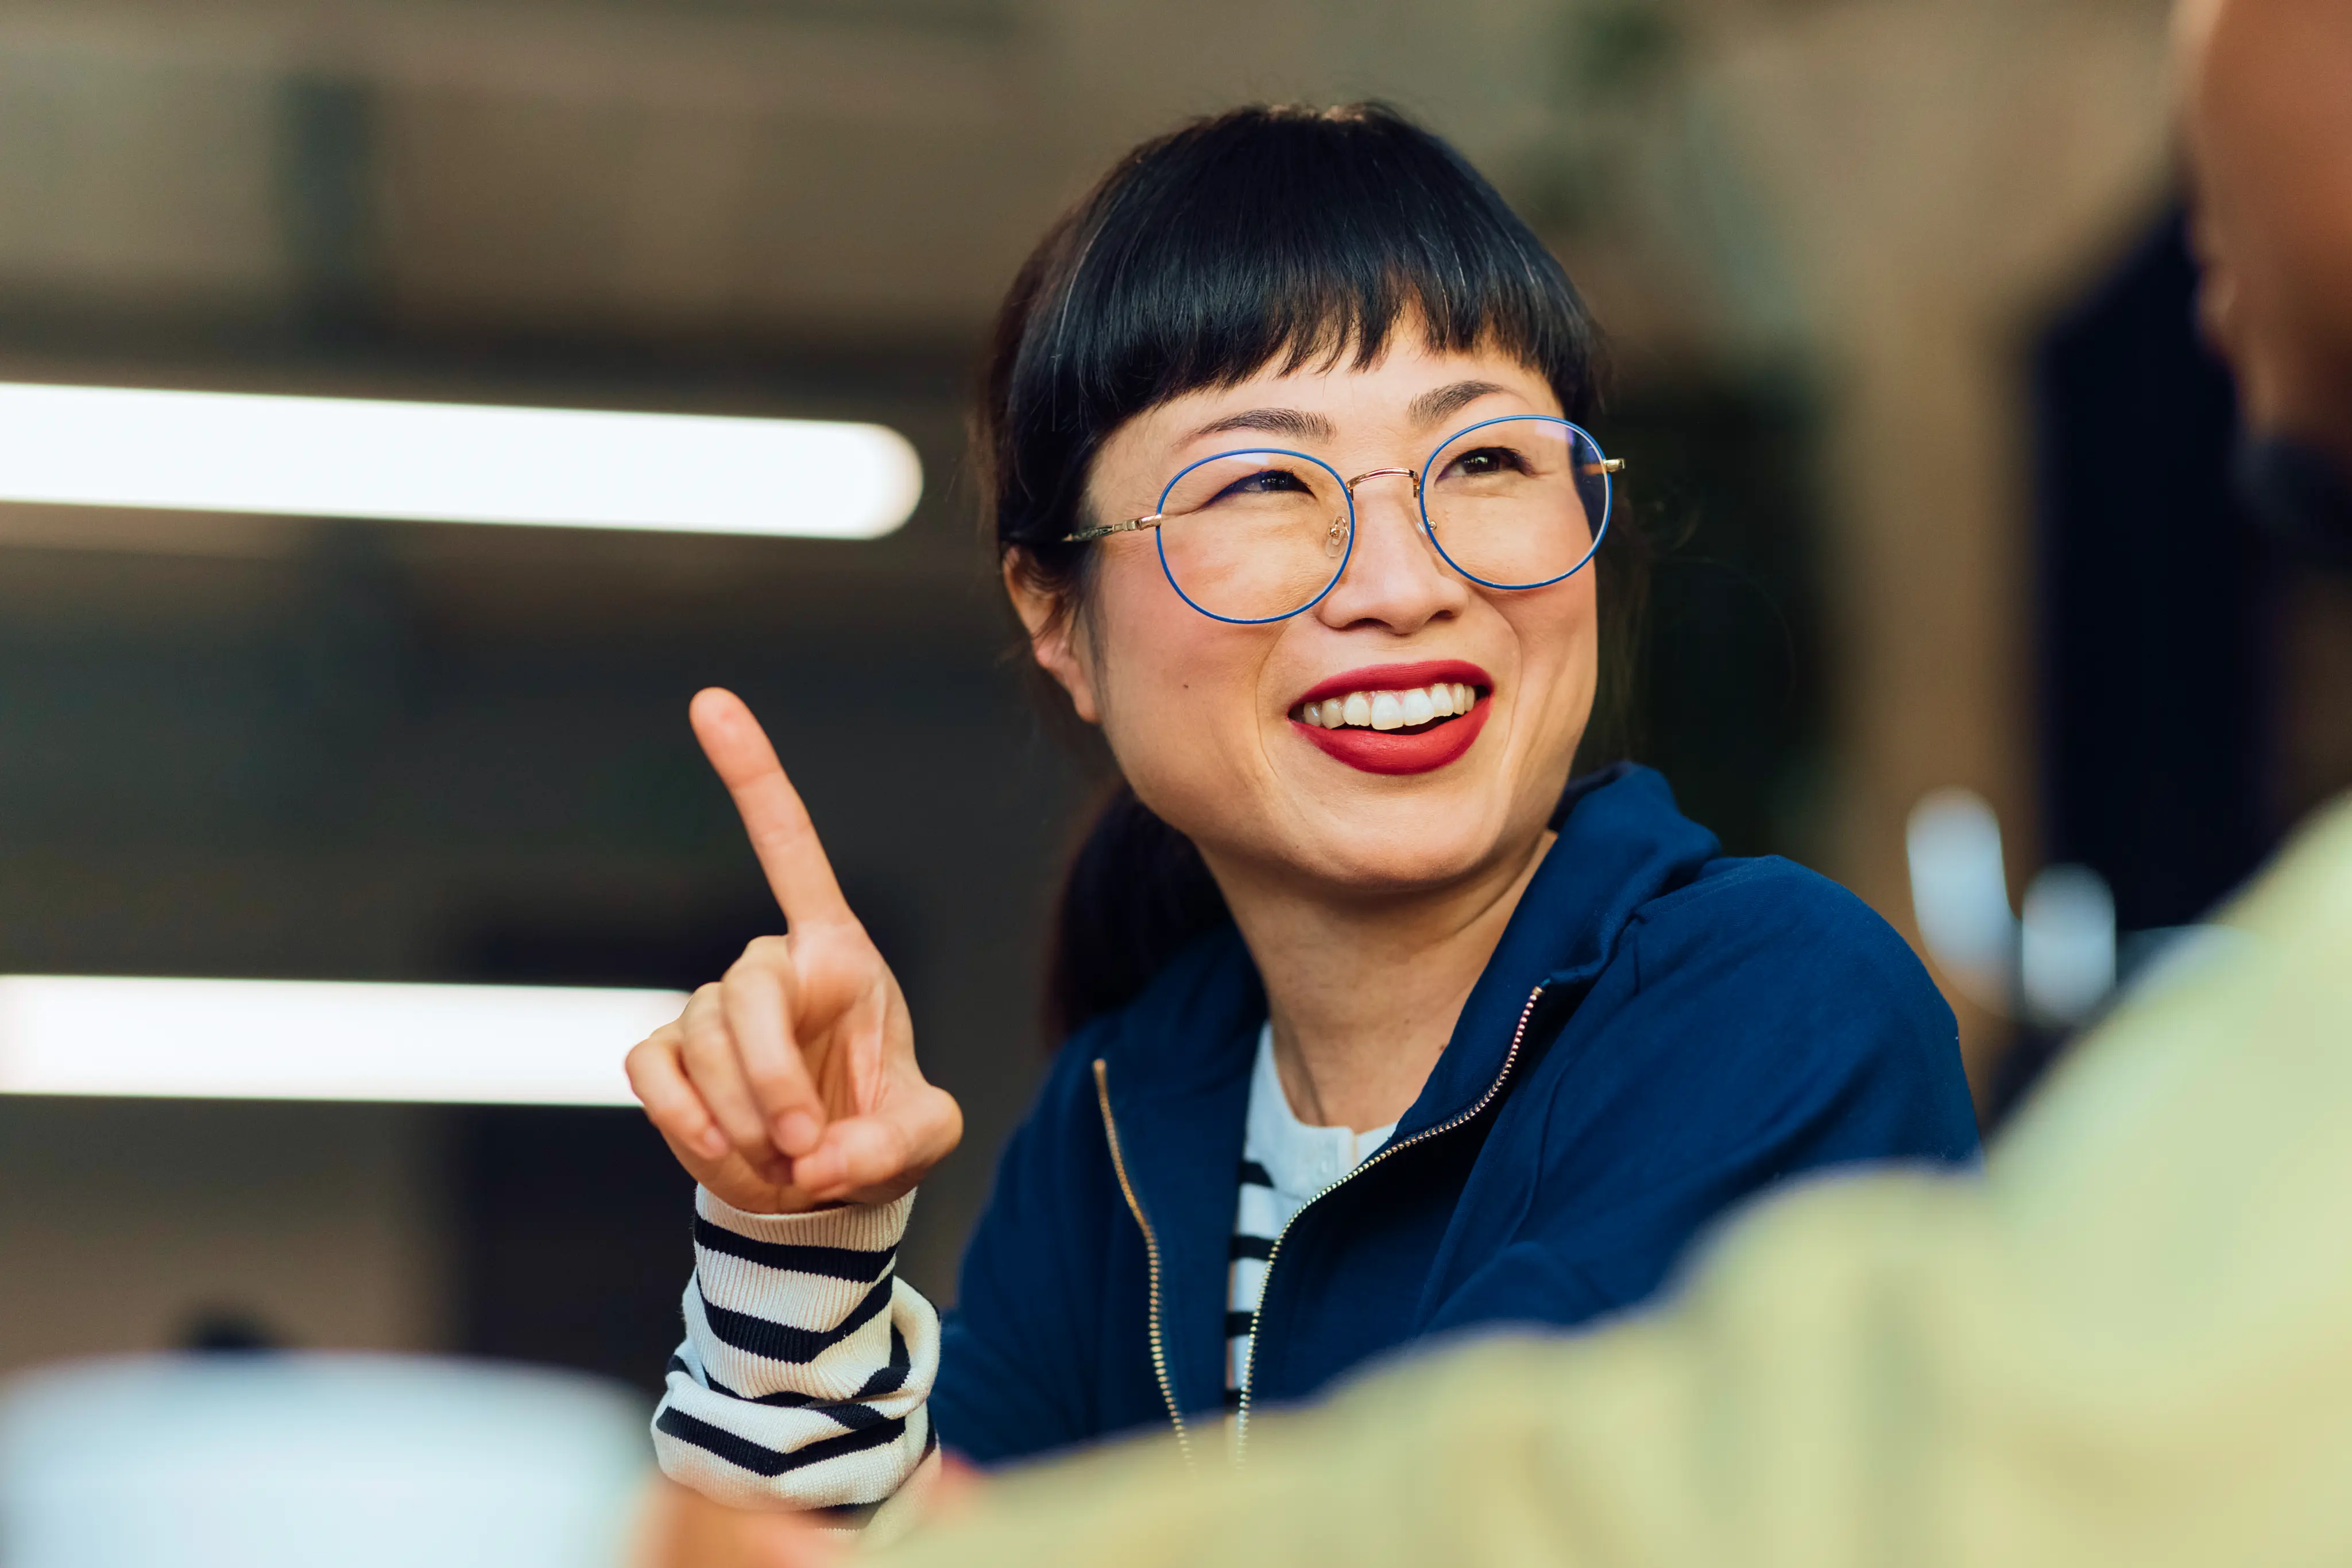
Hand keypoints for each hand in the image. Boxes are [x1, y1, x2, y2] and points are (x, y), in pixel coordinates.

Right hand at [626, 688, 961, 1213]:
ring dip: (743, 1110)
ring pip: (702, 1040)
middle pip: (745, 993)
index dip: (751, 775)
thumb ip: (894, 1143)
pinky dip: (685, 1118)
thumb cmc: (879, 1136)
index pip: (788, 847)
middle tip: (808, 1149)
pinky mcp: (669, 1060)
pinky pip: (654, 1072)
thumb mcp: (924, 1136)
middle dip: (771, 1078)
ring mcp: (713, 1012)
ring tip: (784, 1159)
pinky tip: (721, 1146)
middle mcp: (770, 968)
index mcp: (836, 954)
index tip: (707, 700)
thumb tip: (823, 1158)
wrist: (818, 1193)